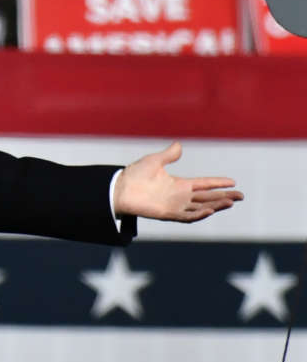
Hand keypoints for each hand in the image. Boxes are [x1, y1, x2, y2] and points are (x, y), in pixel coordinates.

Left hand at [114, 142, 242, 221]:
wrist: (120, 188)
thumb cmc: (134, 174)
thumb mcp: (154, 161)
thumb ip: (169, 155)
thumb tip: (179, 145)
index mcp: (179, 184)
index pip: (204, 184)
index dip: (218, 183)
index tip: (233, 181)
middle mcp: (180, 196)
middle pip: (207, 198)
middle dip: (224, 197)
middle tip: (241, 196)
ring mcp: (175, 206)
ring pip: (201, 208)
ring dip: (216, 206)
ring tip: (231, 202)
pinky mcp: (167, 214)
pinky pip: (186, 216)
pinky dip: (198, 214)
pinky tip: (210, 210)